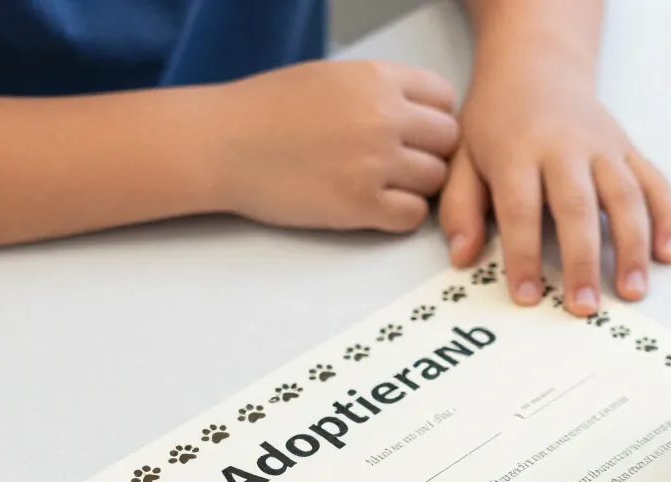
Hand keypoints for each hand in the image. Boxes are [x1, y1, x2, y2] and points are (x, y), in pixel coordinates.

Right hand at [214, 60, 458, 232]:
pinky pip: (413, 216)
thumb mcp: (332, 77)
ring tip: (381, 183)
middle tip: (401, 162)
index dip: (433, 118)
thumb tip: (422, 112)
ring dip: (416, 186)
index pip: (444, 98)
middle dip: (430, 152)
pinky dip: (400, 215)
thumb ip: (381, 90)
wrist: (222, 144)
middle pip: (448, 140)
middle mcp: (382, 117)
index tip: (415, 131)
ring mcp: (374, 163)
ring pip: (435, 180)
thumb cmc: (268, 111)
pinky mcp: (361, 205)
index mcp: (376, 79)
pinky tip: (374, 205)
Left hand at [439, 58, 670, 315]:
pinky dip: (666, 219)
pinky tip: (666, 256)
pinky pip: (654, 184)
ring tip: (632, 291)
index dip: (524, 256)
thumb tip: (461, 257)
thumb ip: (460, 207)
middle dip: (583, 261)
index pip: (520, 209)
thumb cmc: (496, 120)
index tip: (527, 297)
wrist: (536, 64)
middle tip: (584, 307)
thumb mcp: (463, 156)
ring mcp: (603, 147)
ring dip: (632, 246)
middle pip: (577, 206)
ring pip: (625, 197)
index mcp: (518, 150)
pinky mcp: (629, 150)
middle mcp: (565, 146)